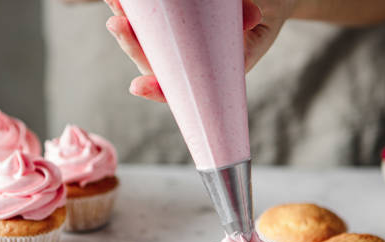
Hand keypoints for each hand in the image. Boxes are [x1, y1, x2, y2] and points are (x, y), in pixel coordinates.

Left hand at [104, 0, 295, 102]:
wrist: (271, 2)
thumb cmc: (269, 15)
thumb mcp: (264, 22)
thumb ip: (249, 20)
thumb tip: (250, 15)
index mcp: (209, 74)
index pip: (178, 89)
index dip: (157, 89)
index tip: (138, 86)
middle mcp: (189, 62)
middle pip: (153, 62)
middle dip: (132, 45)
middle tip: (117, 25)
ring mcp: (179, 43)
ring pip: (146, 40)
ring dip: (126, 22)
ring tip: (113, 2)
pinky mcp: (175, 24)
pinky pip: (152, 19)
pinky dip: (136, 8)